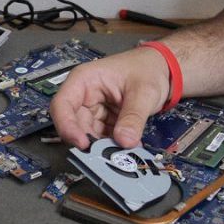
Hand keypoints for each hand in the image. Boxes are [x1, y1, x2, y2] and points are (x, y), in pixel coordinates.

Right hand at [50, 48, 169, 148]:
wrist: (161, 69)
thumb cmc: (147, 69)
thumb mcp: (144, 92)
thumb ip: (133, 117)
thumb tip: (124, 141)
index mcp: (85, 80)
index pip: (62, 105)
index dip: (67, 126)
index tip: (82, 143)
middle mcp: (84, 96)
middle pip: (75, 125)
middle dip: (90, 142)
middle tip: (108, 155)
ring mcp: (94, 110)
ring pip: (89, 135)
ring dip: (104, 146)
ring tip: (123, 152)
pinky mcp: (104, 121)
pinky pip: (102, 138)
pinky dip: (113, 145)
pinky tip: (127, 148)